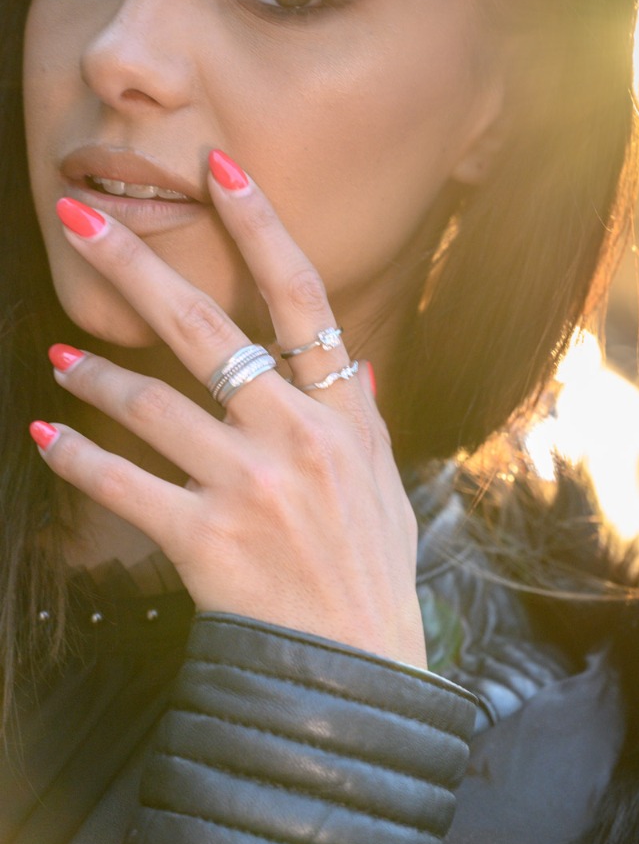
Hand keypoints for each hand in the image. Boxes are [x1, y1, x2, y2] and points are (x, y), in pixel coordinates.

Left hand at [30, 151, 425, 668]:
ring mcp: (251, 485)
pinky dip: (78, 458)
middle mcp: (298, 435)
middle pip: (206, 328)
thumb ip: (364, 421)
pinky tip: (47, 436)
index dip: (261, 226)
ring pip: (152, 402)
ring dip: (95, 374)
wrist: (354, 675)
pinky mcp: (206, 539)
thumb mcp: (385, 487)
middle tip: (82, 217)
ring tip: (61, 352)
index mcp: (345, 413)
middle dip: (136, 265)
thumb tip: (360, 370)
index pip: (302, 298)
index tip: (221, 167)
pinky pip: (123, 484)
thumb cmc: (370, 573)